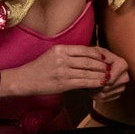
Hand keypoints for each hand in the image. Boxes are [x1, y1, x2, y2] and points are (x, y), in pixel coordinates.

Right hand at [6, 45, 125, 97]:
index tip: (105, 58)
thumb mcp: (52, 55)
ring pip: (88, 72)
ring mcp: (63, 71)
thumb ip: (68, 54)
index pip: (84, 49)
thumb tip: (87, 56)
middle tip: (111, 68)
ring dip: (101, 74)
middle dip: (102, 65)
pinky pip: (83, 82)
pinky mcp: (63, 84)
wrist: (24, 80)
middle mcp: (62, 59)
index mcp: (61, 49)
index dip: (97, 54)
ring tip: (109, 76)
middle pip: (89, 61)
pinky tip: (101, 84)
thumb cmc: (39, 68)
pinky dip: (94, 83)